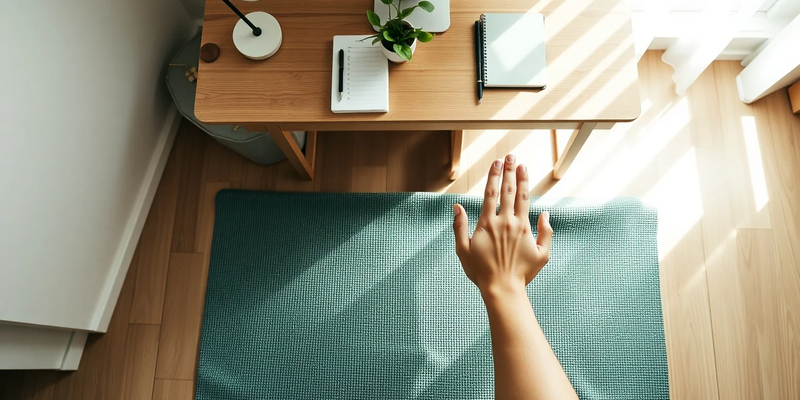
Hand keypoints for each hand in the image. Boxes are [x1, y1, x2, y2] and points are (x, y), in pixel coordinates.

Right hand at [452, 154, 552, 295]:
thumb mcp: (463, 250)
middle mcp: (506, 223)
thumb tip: (458, 206)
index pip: (492, 193)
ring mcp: (522, 231)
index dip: (494, 176)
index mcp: (488, 224)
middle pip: (509, 191)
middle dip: (510, 172)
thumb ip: (459, 226)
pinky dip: (542, 217)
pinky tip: (543, 209)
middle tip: (512, 156)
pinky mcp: (534, 243)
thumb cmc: (480, 272)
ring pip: (524, 201)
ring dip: (524, 183)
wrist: (502, 289)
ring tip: (524, 168)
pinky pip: (541, 227)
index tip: (497, 162)